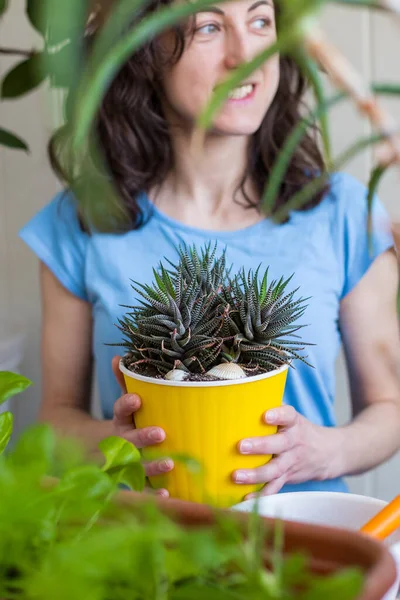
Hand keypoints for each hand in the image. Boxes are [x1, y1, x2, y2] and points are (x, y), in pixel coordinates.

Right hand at [112, 356, 172, 496]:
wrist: (97, 456)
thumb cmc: (125, 425)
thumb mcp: (124, 406)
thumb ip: (124, 382)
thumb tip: (117, 358)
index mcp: (120, 423)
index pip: (120, 411)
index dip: (126, 405)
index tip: (137, 399)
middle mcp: (120, 445)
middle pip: (128, 442)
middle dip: (142, 438)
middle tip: (160, 432)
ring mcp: (124, 467)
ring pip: (135, 468)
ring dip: (151, 466)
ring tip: (169, 463)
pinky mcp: (133, 485)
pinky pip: (141, 491)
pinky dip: (152, 494)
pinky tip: (166, 494)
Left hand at [234, 405, 330, 496]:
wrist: (330, 453)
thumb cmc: (300, 430)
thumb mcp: (292, 417)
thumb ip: (273, 411)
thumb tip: (239, 398)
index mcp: (294, 423)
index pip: (288, 415)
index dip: (278, 415)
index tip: (266, 415)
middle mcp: (295, 441)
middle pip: (279, 444)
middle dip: (260, 445)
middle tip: (241, 446)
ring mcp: (292, 461)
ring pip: (276, 469)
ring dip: (256, 474)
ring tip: (237, 476)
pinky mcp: (289, 477)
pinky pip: (275, 487)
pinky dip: (261, 494)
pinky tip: (245, 498)